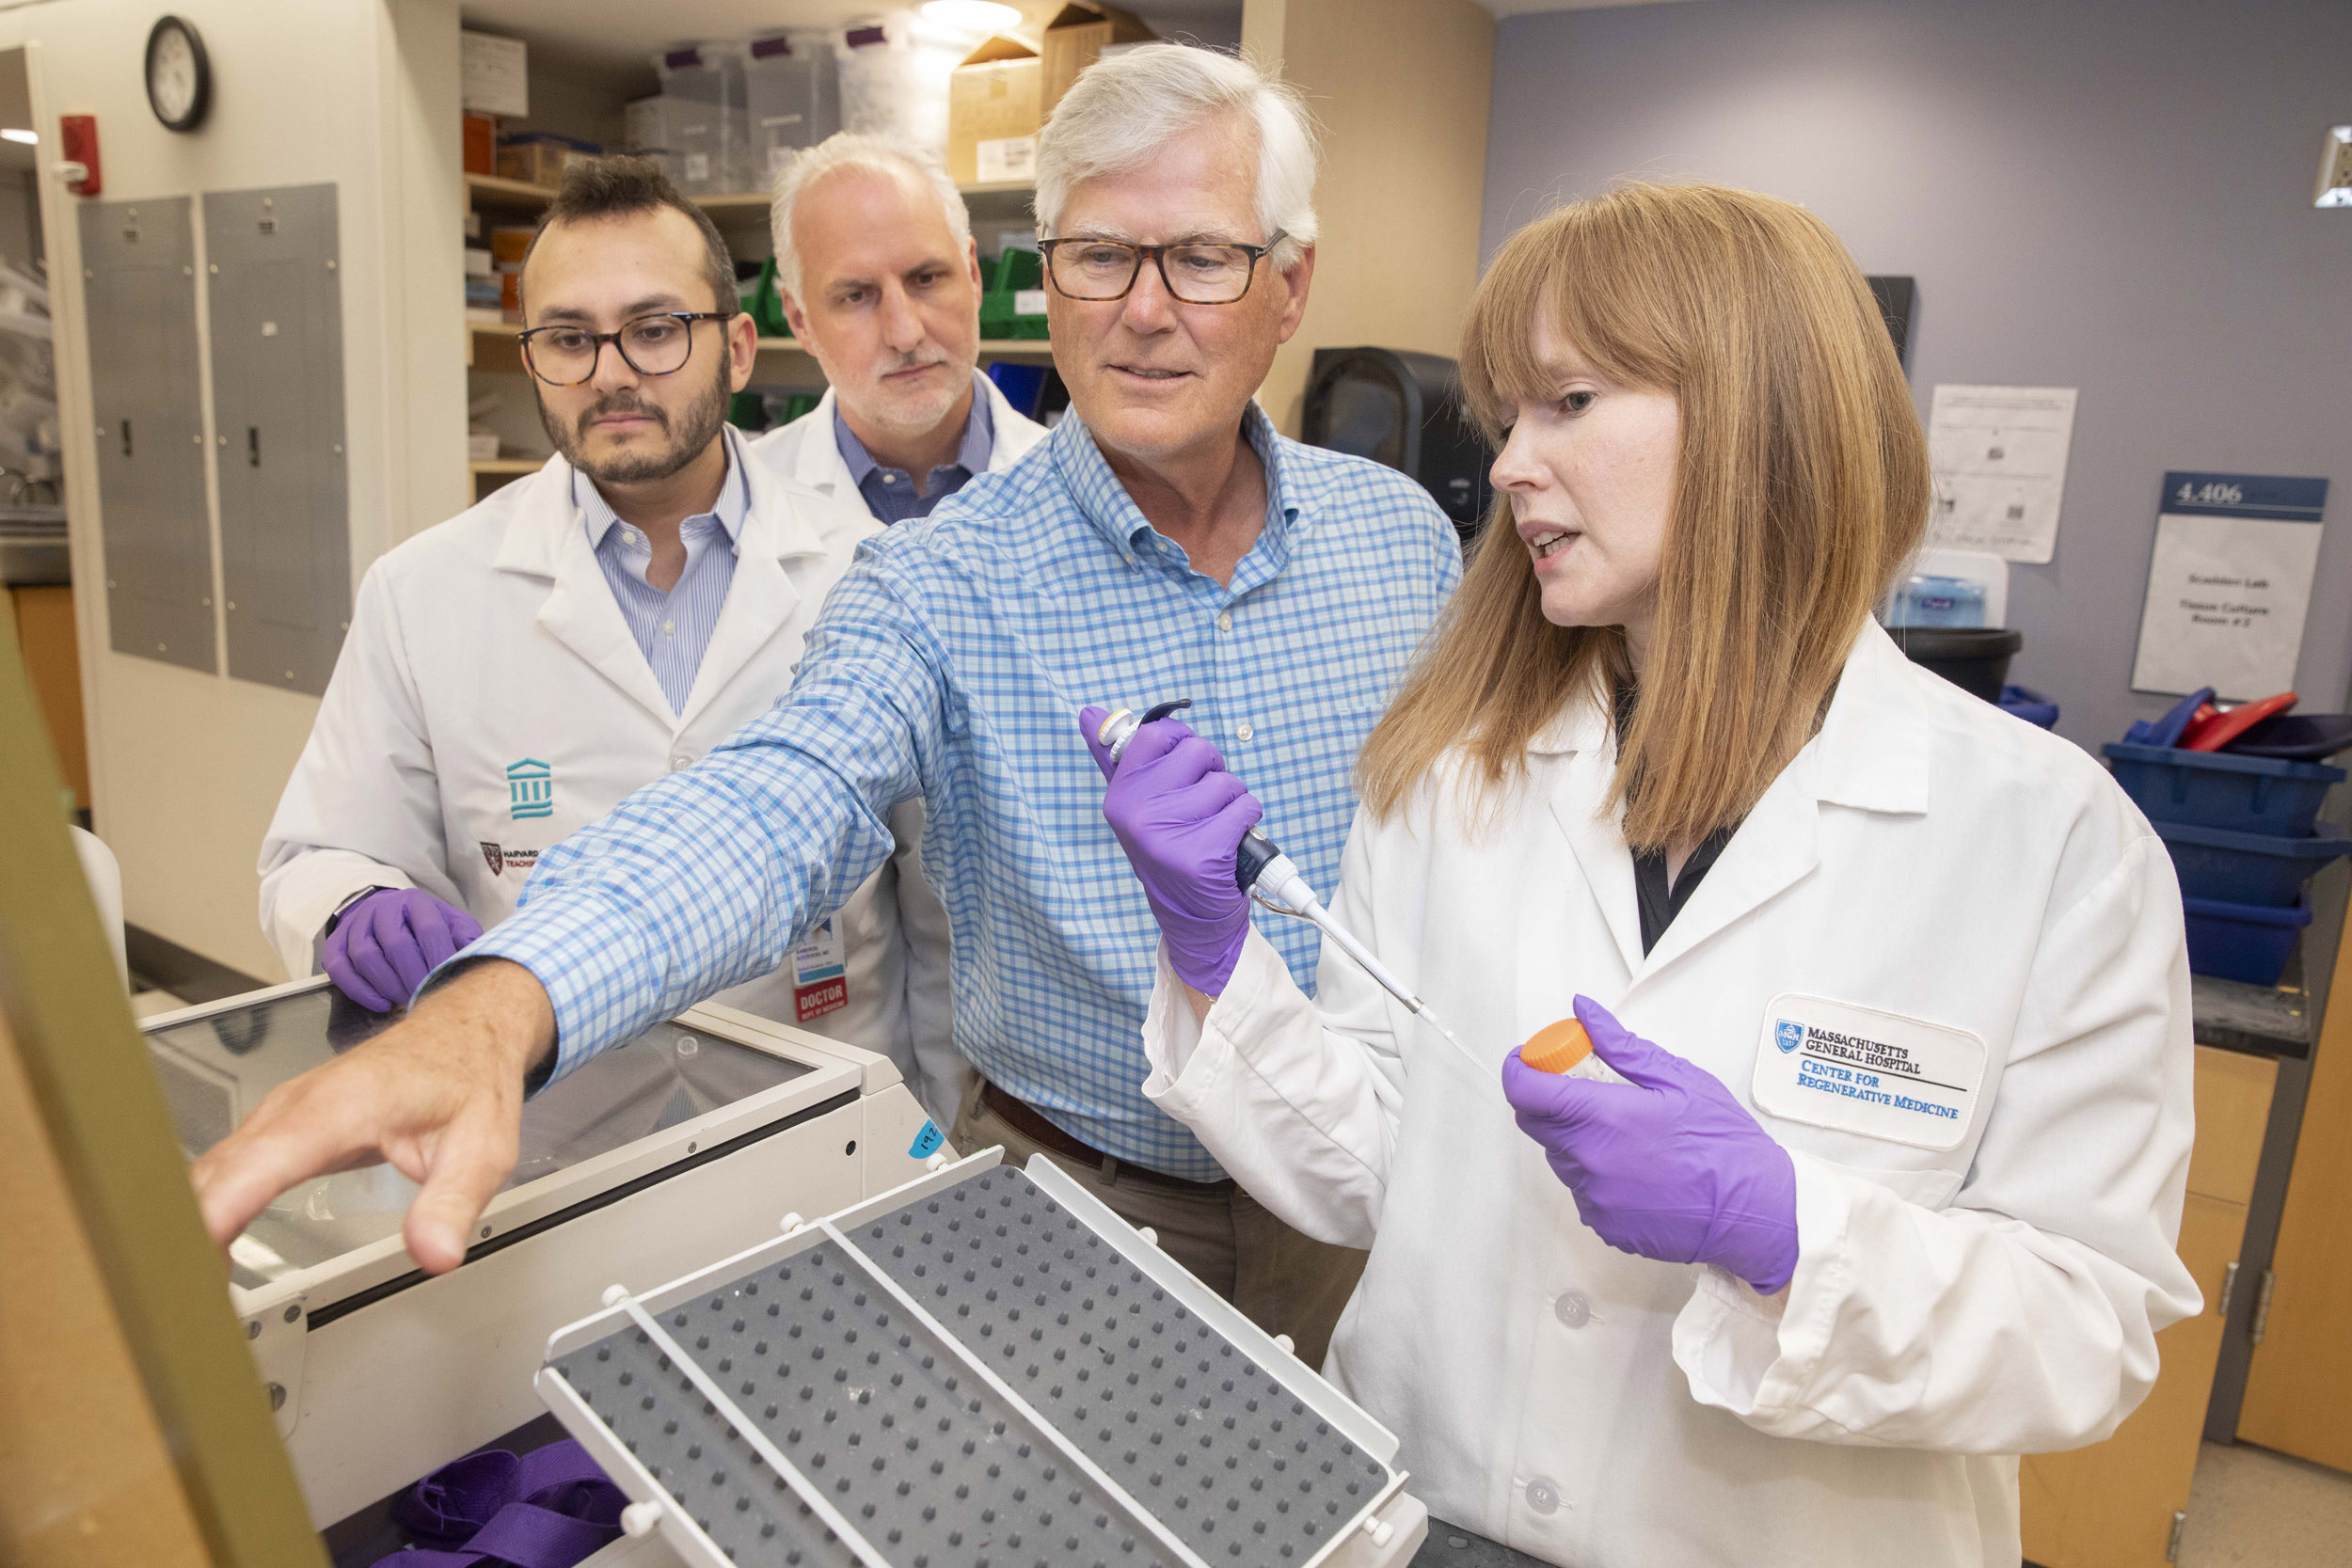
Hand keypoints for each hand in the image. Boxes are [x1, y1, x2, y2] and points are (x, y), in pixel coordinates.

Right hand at [189, 959, 554, 1273]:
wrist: (463, 1032)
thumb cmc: (468, 1080)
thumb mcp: (481, 1149)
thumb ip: (452, 1203)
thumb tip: (433, 1254)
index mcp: (341, 1107)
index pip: (261, 1163)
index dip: (217, 1212)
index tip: (188, 1260)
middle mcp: (295, 1106)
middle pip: (216, 1175)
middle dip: (186, 1238)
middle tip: (180, 1309)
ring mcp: (280, 1114)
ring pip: (210, 1173)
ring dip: (187, 1230)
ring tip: (181, 1297)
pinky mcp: (277, 1126)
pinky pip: (224, 1170)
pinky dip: (204, 1212)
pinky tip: (203, 1252)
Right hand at [324, 887, 484, 1012]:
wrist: (384, 912)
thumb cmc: (424, 925)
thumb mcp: (451, 923)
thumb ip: (466, 938)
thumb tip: (480, 957)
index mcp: (416, 902)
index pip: (429, 930)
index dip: (439, 959)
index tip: (447, 984)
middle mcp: (383, 909)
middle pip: (397, 945)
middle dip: (413, 977)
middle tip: (425, 998)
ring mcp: (355, 925)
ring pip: (366, 957)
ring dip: (388, 985)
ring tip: (405, 1001)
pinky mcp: (335, 944)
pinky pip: (341, 969)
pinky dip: (360, 991)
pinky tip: (381, 1004)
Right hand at [1078, 705, 1260, 993]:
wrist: (1189, 915)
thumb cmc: (1168, 848)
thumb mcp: (1135, 806)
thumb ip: (1113, 758)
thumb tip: (1088, 711)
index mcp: (1119, 796)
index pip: (1156, 735)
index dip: (1182, 741)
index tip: (1187, 764)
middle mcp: (1136, 814)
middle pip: (1198, 751)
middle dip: (1214, 771)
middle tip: (1205, 803)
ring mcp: (1168, 837)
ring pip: (1227, 782)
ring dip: (1234, 801)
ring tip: (1218, 825)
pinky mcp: (1202, 856)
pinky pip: (1245, 809)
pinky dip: (1248, 821)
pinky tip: (1231, 841)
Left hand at [1500, 994, 1798, 1293]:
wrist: (1754, 1209)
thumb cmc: (1724, 1144)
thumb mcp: (1677, 1079)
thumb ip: (1620, 1046)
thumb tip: (1583, 1013)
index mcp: (1604, 1119)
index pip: (1527, 1092)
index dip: (1518, 1070)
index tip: (1526, 1060)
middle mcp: (1591, 1162)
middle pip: (1536, 1125)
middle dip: (1548, 1101)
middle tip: (1581, 1089)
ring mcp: (1596, 1198)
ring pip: (1561, 1158)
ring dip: (1576, 1139)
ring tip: (1624, 1133)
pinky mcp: (1605, 1225)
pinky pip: (1583, 1191)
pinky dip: (1596, 1174)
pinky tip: (1636, 1167)